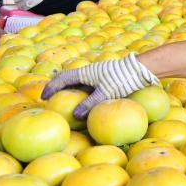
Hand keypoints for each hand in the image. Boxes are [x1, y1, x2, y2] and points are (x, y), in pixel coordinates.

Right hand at [41, 53, 160, 117]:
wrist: (141, 70)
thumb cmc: (123, 79)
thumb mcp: (106, 92)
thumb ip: (90, 104)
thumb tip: (75, 115)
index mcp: (85, 73)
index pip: (63, 78)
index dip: (51, 87)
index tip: (44, 97)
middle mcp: (90, 73)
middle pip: (69, 81)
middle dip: (59, 90)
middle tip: (52, 102)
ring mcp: (98, 76)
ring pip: (80, 85)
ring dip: (72, 93)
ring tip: (67, 106)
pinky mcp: (106, 81)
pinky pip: (90, 88)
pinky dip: (84, 96)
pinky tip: (88, 107)